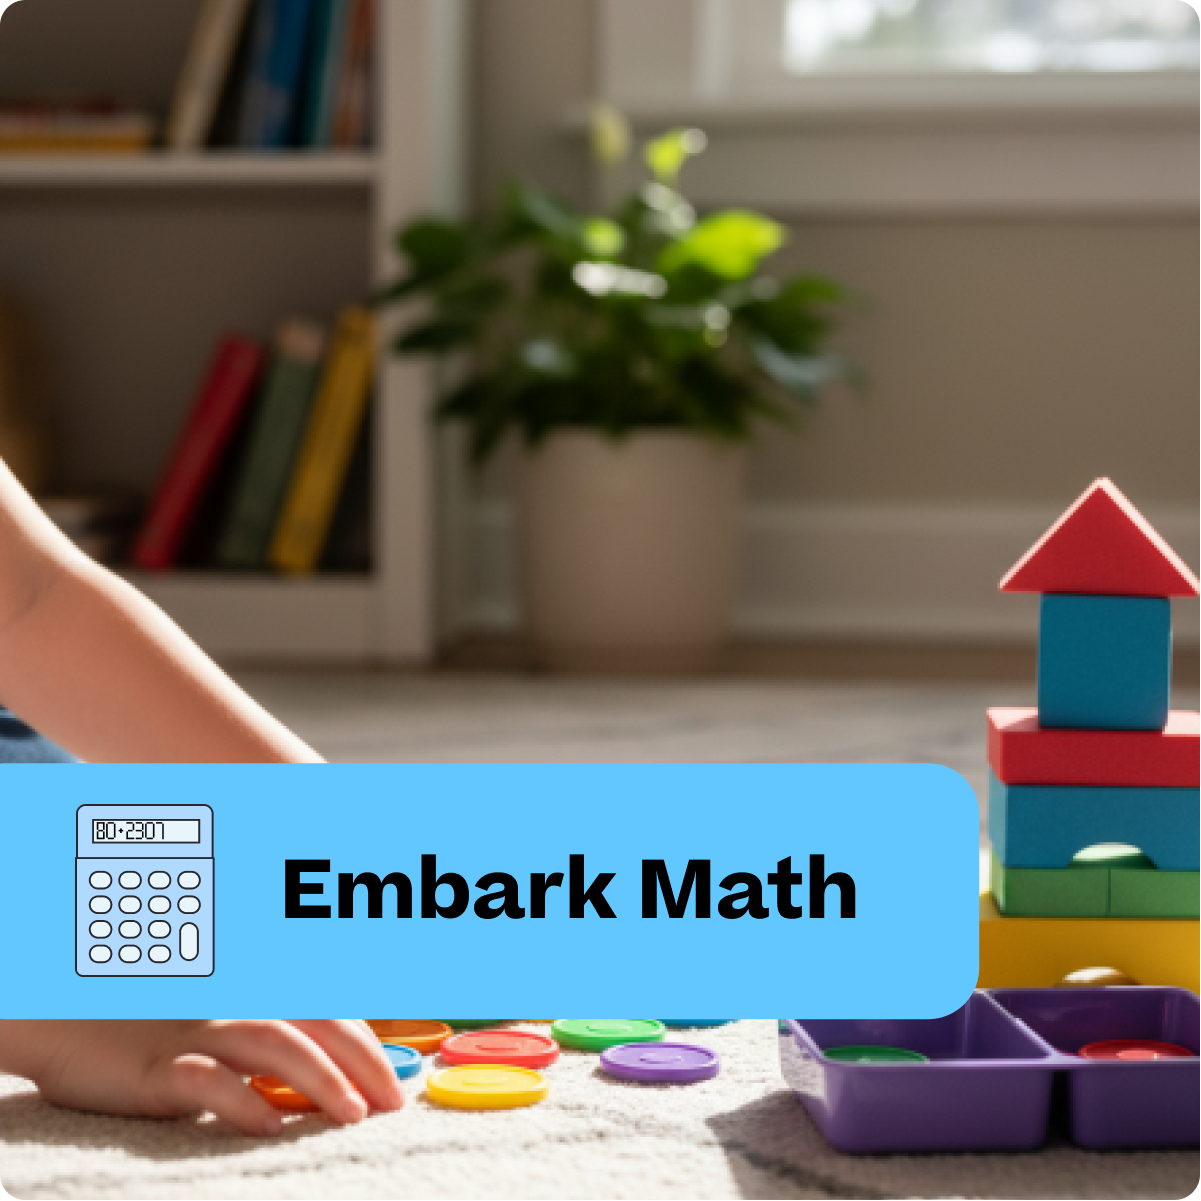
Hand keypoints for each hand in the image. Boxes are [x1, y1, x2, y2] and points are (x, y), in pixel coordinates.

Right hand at [1, 1019, 402, 1134]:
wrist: (70, 1023)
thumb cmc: (158, 1026)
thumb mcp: (224, 1022)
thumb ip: (273, 1038)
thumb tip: (336, 1076)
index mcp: (260, 994)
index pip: (331, 1014)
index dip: (370, 1047)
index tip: (396, 1088)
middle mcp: (239, 1004)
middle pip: (316, 1023)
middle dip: (363, 1062)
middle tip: (390, 1106)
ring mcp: (200, 1030)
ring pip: (273, 1042)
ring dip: (319, 1077)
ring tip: (350, 1115)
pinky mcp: (157, 1065)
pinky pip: (205, 1078)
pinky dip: (240, 1099)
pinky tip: (266, 1127)